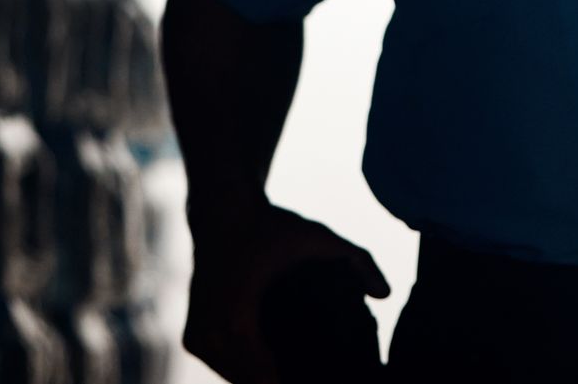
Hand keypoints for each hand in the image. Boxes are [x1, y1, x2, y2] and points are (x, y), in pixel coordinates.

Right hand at [183, 199, 390, 383]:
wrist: (220, 211)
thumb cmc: (269, 225)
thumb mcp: (316, 235)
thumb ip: (358, 259)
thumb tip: (385, 294)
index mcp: (236, 319)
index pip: (266, 380)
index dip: (293, 382)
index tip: (321, 375)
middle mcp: (210, 334)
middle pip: (253, 383)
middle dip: (283, 380)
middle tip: (317, 373)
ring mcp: (197, 338)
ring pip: (238, 379)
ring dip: (263, 377)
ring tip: (301, 371)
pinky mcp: (192, 338)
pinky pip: (225, 370)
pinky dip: (247, 370)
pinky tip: (276, 366)